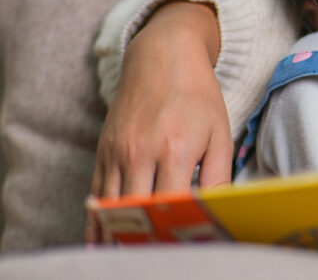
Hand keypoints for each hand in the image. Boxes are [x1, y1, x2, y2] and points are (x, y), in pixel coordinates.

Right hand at [86, 1, 231, 240]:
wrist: (163, 56)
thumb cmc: (199, 96)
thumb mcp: (220, 132)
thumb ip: (220, 176)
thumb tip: (221, 212)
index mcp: (176, 149)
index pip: (170, 206)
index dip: (175, 233)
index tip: (182, 250)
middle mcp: (141, 153)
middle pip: (136, 212)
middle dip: (146, 241)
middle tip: (157, 262)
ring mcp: (118, 152)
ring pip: (110, 208)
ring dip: (117, 238)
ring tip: (128, 262)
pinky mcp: (103, 151)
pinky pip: (96, 195)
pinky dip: (97, 222)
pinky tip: (101, 244)